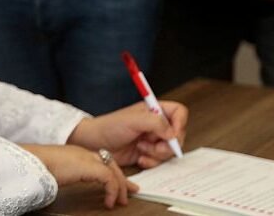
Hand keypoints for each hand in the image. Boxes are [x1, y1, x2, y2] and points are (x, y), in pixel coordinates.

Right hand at [20, 144, 137, 208]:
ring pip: (113, 171)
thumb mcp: (57, 171)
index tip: (120, 184)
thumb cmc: (38, 166)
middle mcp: (85, 153)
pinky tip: (109, 202)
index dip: (113, 173)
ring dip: (120, 187)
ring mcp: (88, 158)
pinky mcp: (90, 166)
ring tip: (121, 201)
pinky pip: (109, 179)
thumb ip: (67, 174)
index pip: (102, 161)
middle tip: (131, 191)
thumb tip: (66, 182)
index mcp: (78, 153)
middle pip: (111, 164)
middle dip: (123, 179)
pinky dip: (112, 191)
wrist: (33, 161)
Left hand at [67, 101, 187, 168]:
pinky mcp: (147, 153)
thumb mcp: (133, 120)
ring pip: (170, 150)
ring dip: (157, 153)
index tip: (172, 134)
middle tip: (154, 146)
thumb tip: (172, 133)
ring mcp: (152, 140)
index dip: (180, 123)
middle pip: (178, 135)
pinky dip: (151, 162)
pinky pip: (160, 161)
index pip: (179, 112)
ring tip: (140, 149)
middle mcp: (155, 125)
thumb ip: (155, 123)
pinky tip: (139, 159)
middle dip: (167, 144)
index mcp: (153, 111)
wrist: (93, 144)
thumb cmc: (109, 127)